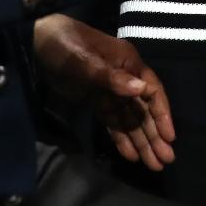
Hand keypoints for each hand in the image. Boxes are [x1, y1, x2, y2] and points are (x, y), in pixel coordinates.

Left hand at [32, 16, 176, 170]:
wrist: (35, 41)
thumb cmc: (64, 45)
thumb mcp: (85, 60)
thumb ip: (112, 77)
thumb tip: (141, 90)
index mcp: (128, 63)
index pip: (152, 92)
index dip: (162, 115)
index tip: (169, 138)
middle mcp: (124, 78)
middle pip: (143, 110)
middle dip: (155, 135)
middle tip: (166, 161)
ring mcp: (109, 90)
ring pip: (130, 119)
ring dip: (141, 141)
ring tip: (153, 165)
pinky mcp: (94, 100)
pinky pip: (112, 121)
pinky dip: (121, 138)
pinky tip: (130, 156)